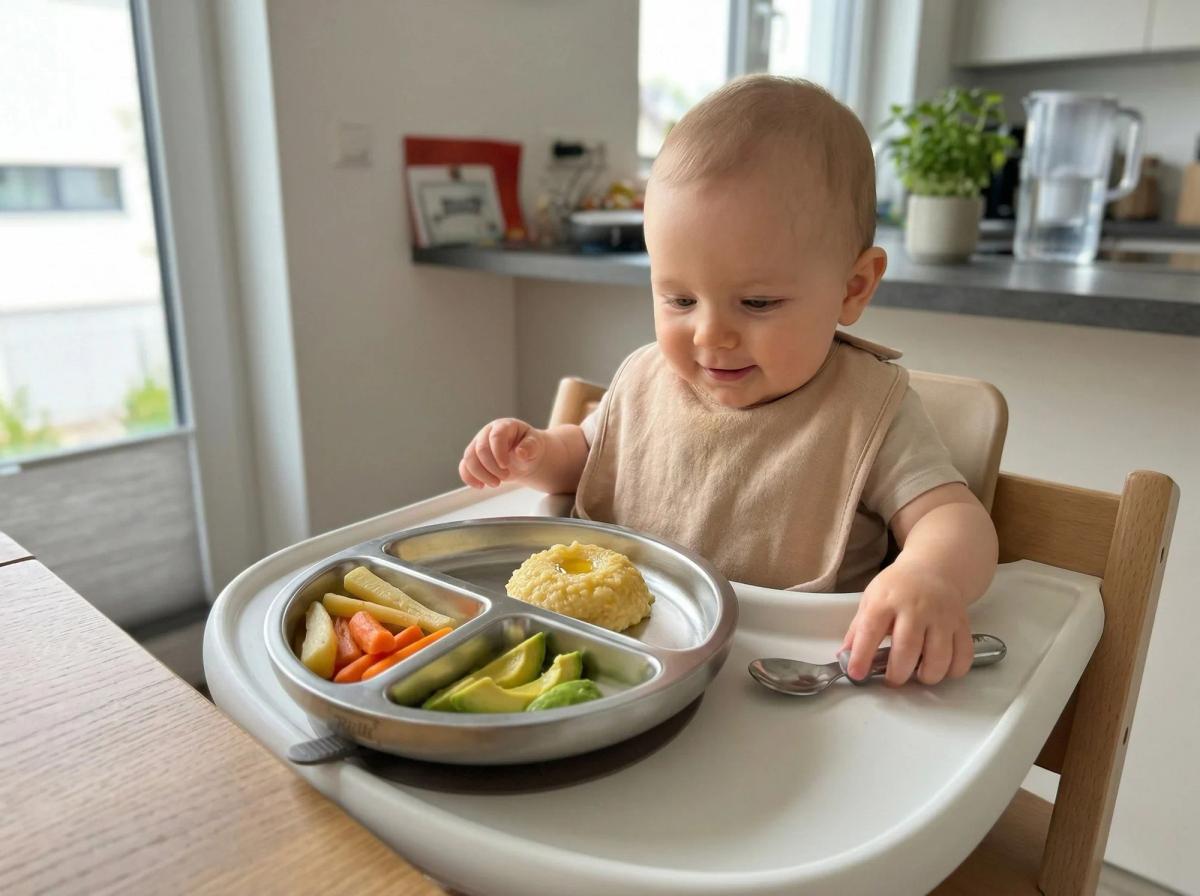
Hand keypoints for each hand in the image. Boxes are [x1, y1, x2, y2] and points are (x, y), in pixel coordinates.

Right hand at [459, 418, 544, 487]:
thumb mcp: (536, 445)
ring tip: (496, 483)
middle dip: (492, 467)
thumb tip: (521, 452)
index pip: (496, 436)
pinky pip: (464, 467)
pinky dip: (469, 478)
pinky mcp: (473, 458)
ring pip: (469, 459)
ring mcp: (478, 444)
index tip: (506, 466)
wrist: (525, 457)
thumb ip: (530, 447)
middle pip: (480, 449)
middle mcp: (487, 433)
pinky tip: (480, 486)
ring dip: (481, 474)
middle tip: (505, 476)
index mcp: (504, 426)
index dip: (499, 452)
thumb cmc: (530, 447)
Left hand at [839, 560, 973, 686]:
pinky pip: (963, 656)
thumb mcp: (871, 599)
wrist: (933, 569)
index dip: (862, 656)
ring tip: (917, 675)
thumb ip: (858, 630)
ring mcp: (942, 616)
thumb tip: (844, 658)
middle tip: (893, 680)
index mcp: (886, 600)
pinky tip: (940, 668)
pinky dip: (953, 671)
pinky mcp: (962, 624)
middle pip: (908, 648)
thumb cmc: (897, 588)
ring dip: (927, 676)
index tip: (857, 674)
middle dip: (898, 674)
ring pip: (939, 657)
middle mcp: (916, 607)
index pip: (870, 630)